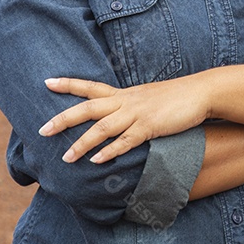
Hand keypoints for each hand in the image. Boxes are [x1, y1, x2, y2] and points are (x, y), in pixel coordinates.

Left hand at [39, 76, 210, 163]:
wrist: (201, 92)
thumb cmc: (175, 97)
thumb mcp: (147, 97)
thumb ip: (130, 105)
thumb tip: (117, 115)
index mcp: (124, 94)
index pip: (90, 86)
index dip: (68, 84)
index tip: (47, 82)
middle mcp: (126, 101)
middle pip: (88, 108)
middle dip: (64, 119)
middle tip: (42, 129)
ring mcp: (137, 114)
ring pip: (102, 128)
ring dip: (82, 143)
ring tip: (66, 157)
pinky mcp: (150, 127)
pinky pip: (126, 141)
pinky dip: (110, 151)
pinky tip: (97, 161)